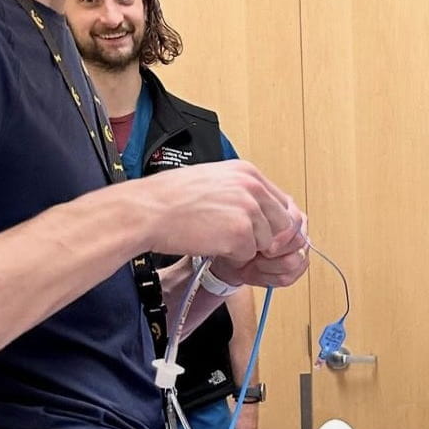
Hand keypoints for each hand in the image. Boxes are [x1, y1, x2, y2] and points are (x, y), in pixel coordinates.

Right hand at [138, 162, 307, 284]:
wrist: (147, 210)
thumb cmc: (171, 197)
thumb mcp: (213, 179)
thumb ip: (241, 190)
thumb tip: (262, 207)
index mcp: (247, 172)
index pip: (280, 202)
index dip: (270, 221)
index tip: (257, 229)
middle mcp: (252, 187)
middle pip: (280, 224)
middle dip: (262, 236)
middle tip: (235, 238)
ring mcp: (248, 210)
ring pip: (265, 242)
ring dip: (243, 246)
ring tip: (215, 236)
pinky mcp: (240, 233)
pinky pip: (247, 255)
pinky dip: (230, 256)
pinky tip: (210, 243)